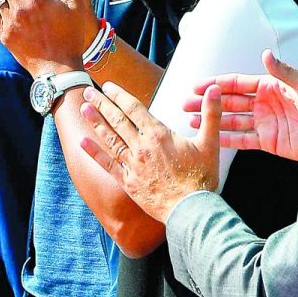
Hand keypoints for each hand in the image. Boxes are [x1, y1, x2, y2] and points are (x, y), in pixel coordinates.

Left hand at [80, 81, 220, 221]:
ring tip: (84, 108)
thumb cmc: (202, 177)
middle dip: (102, 103)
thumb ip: (211, 114)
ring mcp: (132, 165)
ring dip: (95, 122)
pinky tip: (82, 142)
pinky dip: (94, 152)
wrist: (190, 210)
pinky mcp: (128, 182)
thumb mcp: (210, 143)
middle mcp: (141, 147)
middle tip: (89, 91)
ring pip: (110, 138)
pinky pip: (107, 164)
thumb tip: (215, 88)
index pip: (134, 108)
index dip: (120, 95)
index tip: (108, 86)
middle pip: (118, 120)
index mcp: (158, 134)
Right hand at [182, 48, 297, 162]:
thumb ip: (284, 72)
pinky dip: (225, 139)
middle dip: (208, 102)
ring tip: (191, 120)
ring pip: (231, 120)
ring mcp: (263, 122)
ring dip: (212, 120)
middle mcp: (263, 103)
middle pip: (229, 102)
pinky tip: (210, 138)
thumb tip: (265, 54)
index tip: (198, 86)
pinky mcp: (267, 141)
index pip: (237, 83)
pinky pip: (242, 140)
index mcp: (269, 86)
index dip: (217, 84)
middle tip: (185, 103)